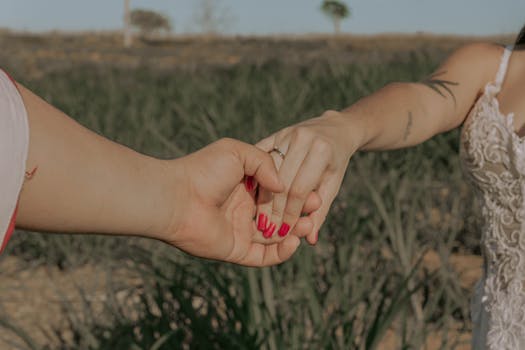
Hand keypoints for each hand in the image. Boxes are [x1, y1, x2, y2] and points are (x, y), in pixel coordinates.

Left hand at [155, 138, 319, 266]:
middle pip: (279, 215)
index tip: (314, 189)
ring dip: (294, 232)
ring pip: (275, 237)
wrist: (176, 197)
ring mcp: (239, 231)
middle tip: (315, 207)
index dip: (295, 192)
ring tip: (308, 224)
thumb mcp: (238, 152)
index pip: (276, 193)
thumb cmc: (203, 170)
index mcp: (243, 187)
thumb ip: (265, 163)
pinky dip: (281, 252)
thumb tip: (283, 187)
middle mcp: (243, 210)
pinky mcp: (235, 250)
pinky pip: (264, 256)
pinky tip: (294, 241)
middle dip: (299, 212)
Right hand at [254, 111, 355, 244]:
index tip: (282, 233)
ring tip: (258, 217)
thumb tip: (310, 240)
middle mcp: (303, 138)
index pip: (299, 189)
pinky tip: (251, 196)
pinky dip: (256, 176)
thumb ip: (320, 211)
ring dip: (262, 196)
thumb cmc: (336, 162)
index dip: (290, 213)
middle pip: (281, 181)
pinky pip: (261, 158)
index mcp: (322, 151)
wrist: (337, 129)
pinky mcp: (276, 133)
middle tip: (265, 231)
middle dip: (273, 209)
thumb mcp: (333, 185)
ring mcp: (287, 133)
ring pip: (268, 171)